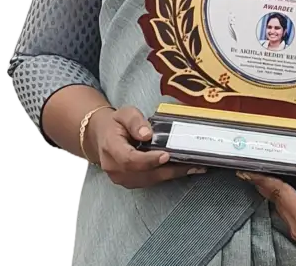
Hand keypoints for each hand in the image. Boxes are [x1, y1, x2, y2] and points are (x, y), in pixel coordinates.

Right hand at [86, 106, 205, 188]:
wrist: (101, 137)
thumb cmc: (115, 124)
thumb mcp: (124, 113)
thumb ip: (135, 121)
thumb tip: (148, 134)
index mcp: (111, 148)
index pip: (129, 159)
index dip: (148, 160)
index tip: (166, 155)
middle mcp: (114, 167)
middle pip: (143, 174)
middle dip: (169, 169)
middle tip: (192, 164)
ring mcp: (121, 178)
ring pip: (149, 180)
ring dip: (172, 174)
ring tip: (194, 167)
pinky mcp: (129, 182)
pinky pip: (149, 181)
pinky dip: (167, 176)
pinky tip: (183, 170)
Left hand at [239, 167, 295, 245]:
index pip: (279, 192)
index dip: (263, 179)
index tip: (247, 170)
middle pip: (275, 199)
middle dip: (263, 182)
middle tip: (249, 168)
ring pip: (279, 205)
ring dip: (270, 189)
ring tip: (260, 173)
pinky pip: (285, 209)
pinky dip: (280, 196)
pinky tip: (277, 185)